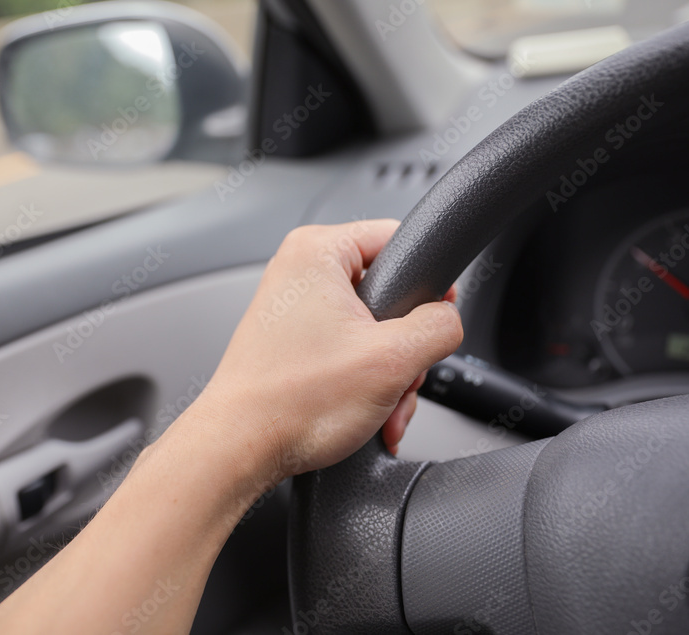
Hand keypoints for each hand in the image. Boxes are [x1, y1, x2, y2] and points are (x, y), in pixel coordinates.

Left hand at [191, 220, 461, 475]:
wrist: (240, 448)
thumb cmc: (290, 403)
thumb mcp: (393, 359)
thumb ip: (439, 327)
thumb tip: (448, 320)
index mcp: (317, 251)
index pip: (399, 239)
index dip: (429, 283)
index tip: (435, 319)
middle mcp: (299, 272)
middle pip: (389, 295)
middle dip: (405, 352)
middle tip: (398, 381)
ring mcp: (293, 308)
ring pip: (372, 332)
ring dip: (389, 377)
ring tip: (380, 409)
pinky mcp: (291, 341)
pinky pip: (348, 352)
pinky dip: (365, 385)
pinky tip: (367, 416)